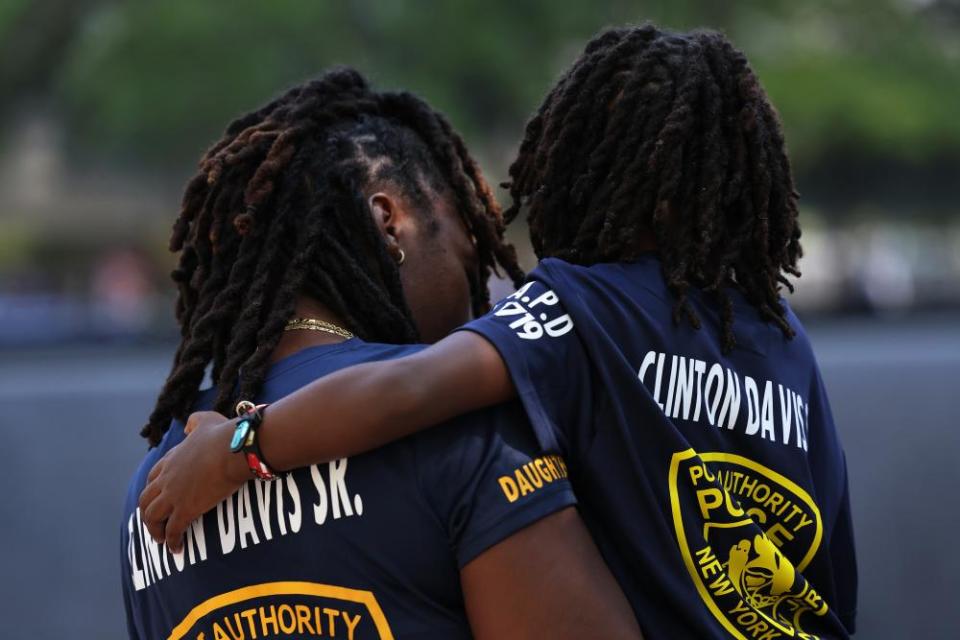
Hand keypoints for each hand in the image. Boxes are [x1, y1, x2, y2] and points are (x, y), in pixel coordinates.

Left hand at [138, 414, 250, 552]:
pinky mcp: (186, 510)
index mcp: (171, 460)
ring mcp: (174, 495)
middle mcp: (167, 479)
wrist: (234, 449)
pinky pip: (172, 532)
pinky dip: (172, 542)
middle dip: (148, 514)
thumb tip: (188, 426)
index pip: (152, 479)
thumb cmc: (224, 435)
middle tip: (157, 524)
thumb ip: (194, 422)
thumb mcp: (205, 420)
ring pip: (152, 518)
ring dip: (155, 531)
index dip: (153, 491)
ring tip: (163, 540)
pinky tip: (177, 549)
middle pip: (145, 500)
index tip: (159, 500)